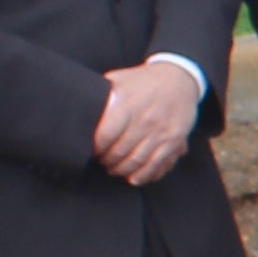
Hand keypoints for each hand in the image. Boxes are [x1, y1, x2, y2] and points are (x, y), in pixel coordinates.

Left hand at [95, 57, 204, 185]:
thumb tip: (78, 108)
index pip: (104, 135)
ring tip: (114, 168)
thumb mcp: (119, 79)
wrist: (179, 79)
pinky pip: (157, 164)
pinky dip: (143, 175)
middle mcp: (145, 119)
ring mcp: (161, 131)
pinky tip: (133, 178)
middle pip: (119, 152)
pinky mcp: (174, 140)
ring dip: (121, 170)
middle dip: (106, 161)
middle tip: (101, 161)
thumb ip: (100, 94)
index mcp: (128, 103)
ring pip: (136, 162)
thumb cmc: (144, 81)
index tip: (91, 150)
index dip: (95, 148)